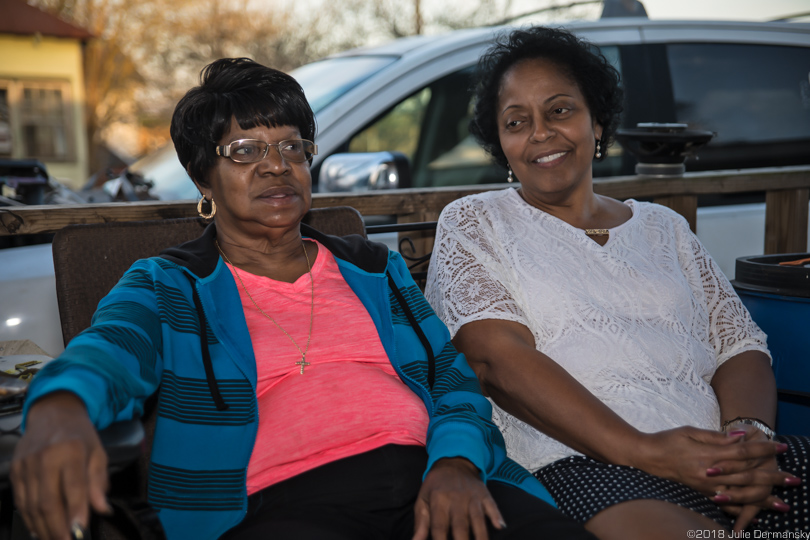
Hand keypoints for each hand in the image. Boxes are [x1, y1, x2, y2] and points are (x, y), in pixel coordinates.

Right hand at [10, 392, 110, 539]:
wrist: (53, 413)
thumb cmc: (80, 435)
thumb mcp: (98, 453)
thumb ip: (98, 482)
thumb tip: (101, 509)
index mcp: (71, 450)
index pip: (74, 487)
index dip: (76, 512)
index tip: (79, 531)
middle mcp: (46, 457)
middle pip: (48, 501)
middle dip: (56, 528)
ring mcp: (27, 465)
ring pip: (31, 505)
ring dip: (42, 527)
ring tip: (54, 539)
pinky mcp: (15, 470)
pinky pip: (21, 501)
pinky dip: (29, 518)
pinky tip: (39, 529)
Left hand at [412, 457, 504, 539]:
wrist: (453, 461)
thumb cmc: (435, 486)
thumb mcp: (423, 500)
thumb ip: (420, 523)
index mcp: (438, 501)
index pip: (439, 527)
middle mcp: (456, 499)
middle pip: (460, 526)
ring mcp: (472, 497)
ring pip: (477, 520)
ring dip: (480, 536)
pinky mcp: (484, 494)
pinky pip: (492, 506)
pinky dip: (497, 516)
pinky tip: (500, 527)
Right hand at [633, 426, 789, 498]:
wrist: (647, 457)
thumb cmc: (667, 440)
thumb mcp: (690, 431)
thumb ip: (716, 436)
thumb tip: (740, 436)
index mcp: (707, 455)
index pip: (742, 452)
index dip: (763, 449)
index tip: (780, 446)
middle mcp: (709, 474)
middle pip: (746, 476)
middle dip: (771, 477)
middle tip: (793, 478)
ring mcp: (706, 487)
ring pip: (740, 495)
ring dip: (763, 499)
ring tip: (782, 504)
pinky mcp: (701, 494)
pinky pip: (724, 506)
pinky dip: (741, 512)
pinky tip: (755, 516)